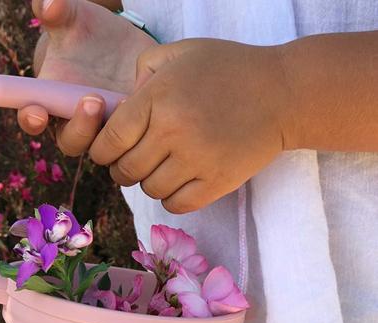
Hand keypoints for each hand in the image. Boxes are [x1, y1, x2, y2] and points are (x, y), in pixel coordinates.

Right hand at [18, 0, 155, 155]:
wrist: (118, 45)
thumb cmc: (86, 33)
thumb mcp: (73, 18)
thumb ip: (57, 12)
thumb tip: (49, 3)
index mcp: (50, 99)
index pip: (33, 119)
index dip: (32, 120)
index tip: (37, 111)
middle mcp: (74, 122)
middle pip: (71, 142)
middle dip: (79, 127)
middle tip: (92, 101)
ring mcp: (104, 130)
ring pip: (103, 149)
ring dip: (110, 135)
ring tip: (123, 101)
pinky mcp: (130, 130)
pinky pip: (133, 142)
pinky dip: (139, 129)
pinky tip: (148, 104)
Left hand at [89, 39, 291, 212]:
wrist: (283, 94)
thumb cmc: (228, 70)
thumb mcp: (181, 53)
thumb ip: (141, 72)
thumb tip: (119, 107)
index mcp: (158, 99)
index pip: (108, 142)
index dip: (102, 152)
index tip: (110, 152)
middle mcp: (174, 131)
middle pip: (125, 171)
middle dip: (123, 169)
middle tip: (136, 161)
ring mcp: (197, 160)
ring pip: (150, 190)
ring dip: (151, 182)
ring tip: (164, 167)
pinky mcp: (218, 182)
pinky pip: (176, 205)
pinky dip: (172, 198)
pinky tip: (180, 182)